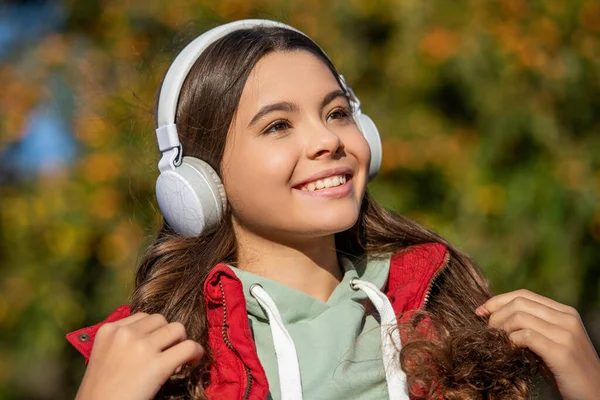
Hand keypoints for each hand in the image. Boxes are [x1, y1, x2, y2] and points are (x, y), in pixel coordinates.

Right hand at [75, 312, 204, 399]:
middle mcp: (125, 334)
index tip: (153, 347)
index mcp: (109, 330)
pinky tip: (194, 360)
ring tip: (178, 359)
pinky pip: (188, 347)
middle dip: (167, 334)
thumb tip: (155, 336)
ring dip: (181, 341)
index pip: (143, 317)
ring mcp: (141, 347)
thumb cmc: (101, 391)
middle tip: (167, 354)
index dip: (153, 331)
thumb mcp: (104, 356)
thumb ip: (123, 341)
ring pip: (177, 329)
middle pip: (161, 320)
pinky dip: (196, 352)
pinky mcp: (157, 365)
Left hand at [476, 289, 599, 399]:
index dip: (498, 301)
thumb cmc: (564, 371)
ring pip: (520, 316)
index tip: (481, 311)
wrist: (593, 395)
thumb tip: (494, 316)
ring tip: (497, 342)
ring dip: (501, 328)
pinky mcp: (561, 352)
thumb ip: (531, 326)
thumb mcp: (548, 342)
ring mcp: (566, 334)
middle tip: (487, 330)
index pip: (524, 295)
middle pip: (519, 302)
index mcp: (564, 312)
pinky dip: (511, 341)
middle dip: (496, 314)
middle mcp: (567, 318)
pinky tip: (510, 350)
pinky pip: (526, 336)